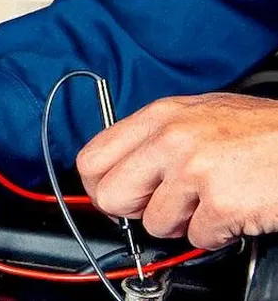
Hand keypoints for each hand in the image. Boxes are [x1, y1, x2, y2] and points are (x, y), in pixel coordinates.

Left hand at [76, 93, 277, 249]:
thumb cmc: (261, 131)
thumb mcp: (197, 115)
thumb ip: (153, 139)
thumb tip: (118, 170)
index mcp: (160, 116)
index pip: (91, 159)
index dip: (100, 186)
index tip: (118, 196)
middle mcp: (171, 139)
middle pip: (110, 196)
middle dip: (134, 211)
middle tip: (164, 204)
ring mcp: (195, 170)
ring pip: (154, 224)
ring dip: (183, 223)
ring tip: (211, 199)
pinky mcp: (222, 202)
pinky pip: (196, 237)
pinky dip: (216, 233)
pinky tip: (234, 208)